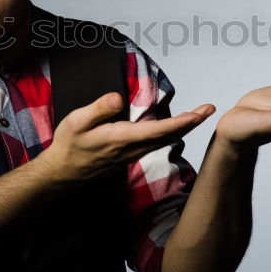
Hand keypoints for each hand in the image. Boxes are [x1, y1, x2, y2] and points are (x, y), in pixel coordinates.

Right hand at [43, 92, 215, 184]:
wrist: (62, 174)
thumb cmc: (68, 146)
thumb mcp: (76, 122)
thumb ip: (99, 108)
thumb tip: (119, 97)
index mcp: (122, 139)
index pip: (160, 129)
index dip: (184, 120)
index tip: (201, 111)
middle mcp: (132, 149)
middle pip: (169, 135)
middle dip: (191, 122)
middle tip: (209, 108)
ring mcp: (132, 154)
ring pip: (164, 140)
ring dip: (183, 127)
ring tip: (198, 114)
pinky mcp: (129, 155)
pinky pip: (156, 144)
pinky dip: (170, 133)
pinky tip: (175, 126)